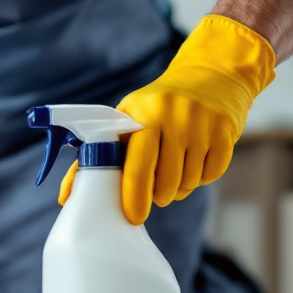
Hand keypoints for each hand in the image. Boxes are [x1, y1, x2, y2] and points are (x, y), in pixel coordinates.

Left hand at [59, 15, 275, 224]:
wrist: (211, 75)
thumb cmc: (157, 106)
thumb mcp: (127, 120)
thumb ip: (96, 157)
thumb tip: (66, 197)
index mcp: (139, 114)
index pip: (134, 164)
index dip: (133, 194)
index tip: (133, 216)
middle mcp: (171, 115)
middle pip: (165, 178)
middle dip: (158, 197)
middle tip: (156, 197)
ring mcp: (201, 122)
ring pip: (189, 180)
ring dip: (181, 188)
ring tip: (175, 174)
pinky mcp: (226, 130)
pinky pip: (212, 173)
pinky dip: (203, 177)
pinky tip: (197, 162)